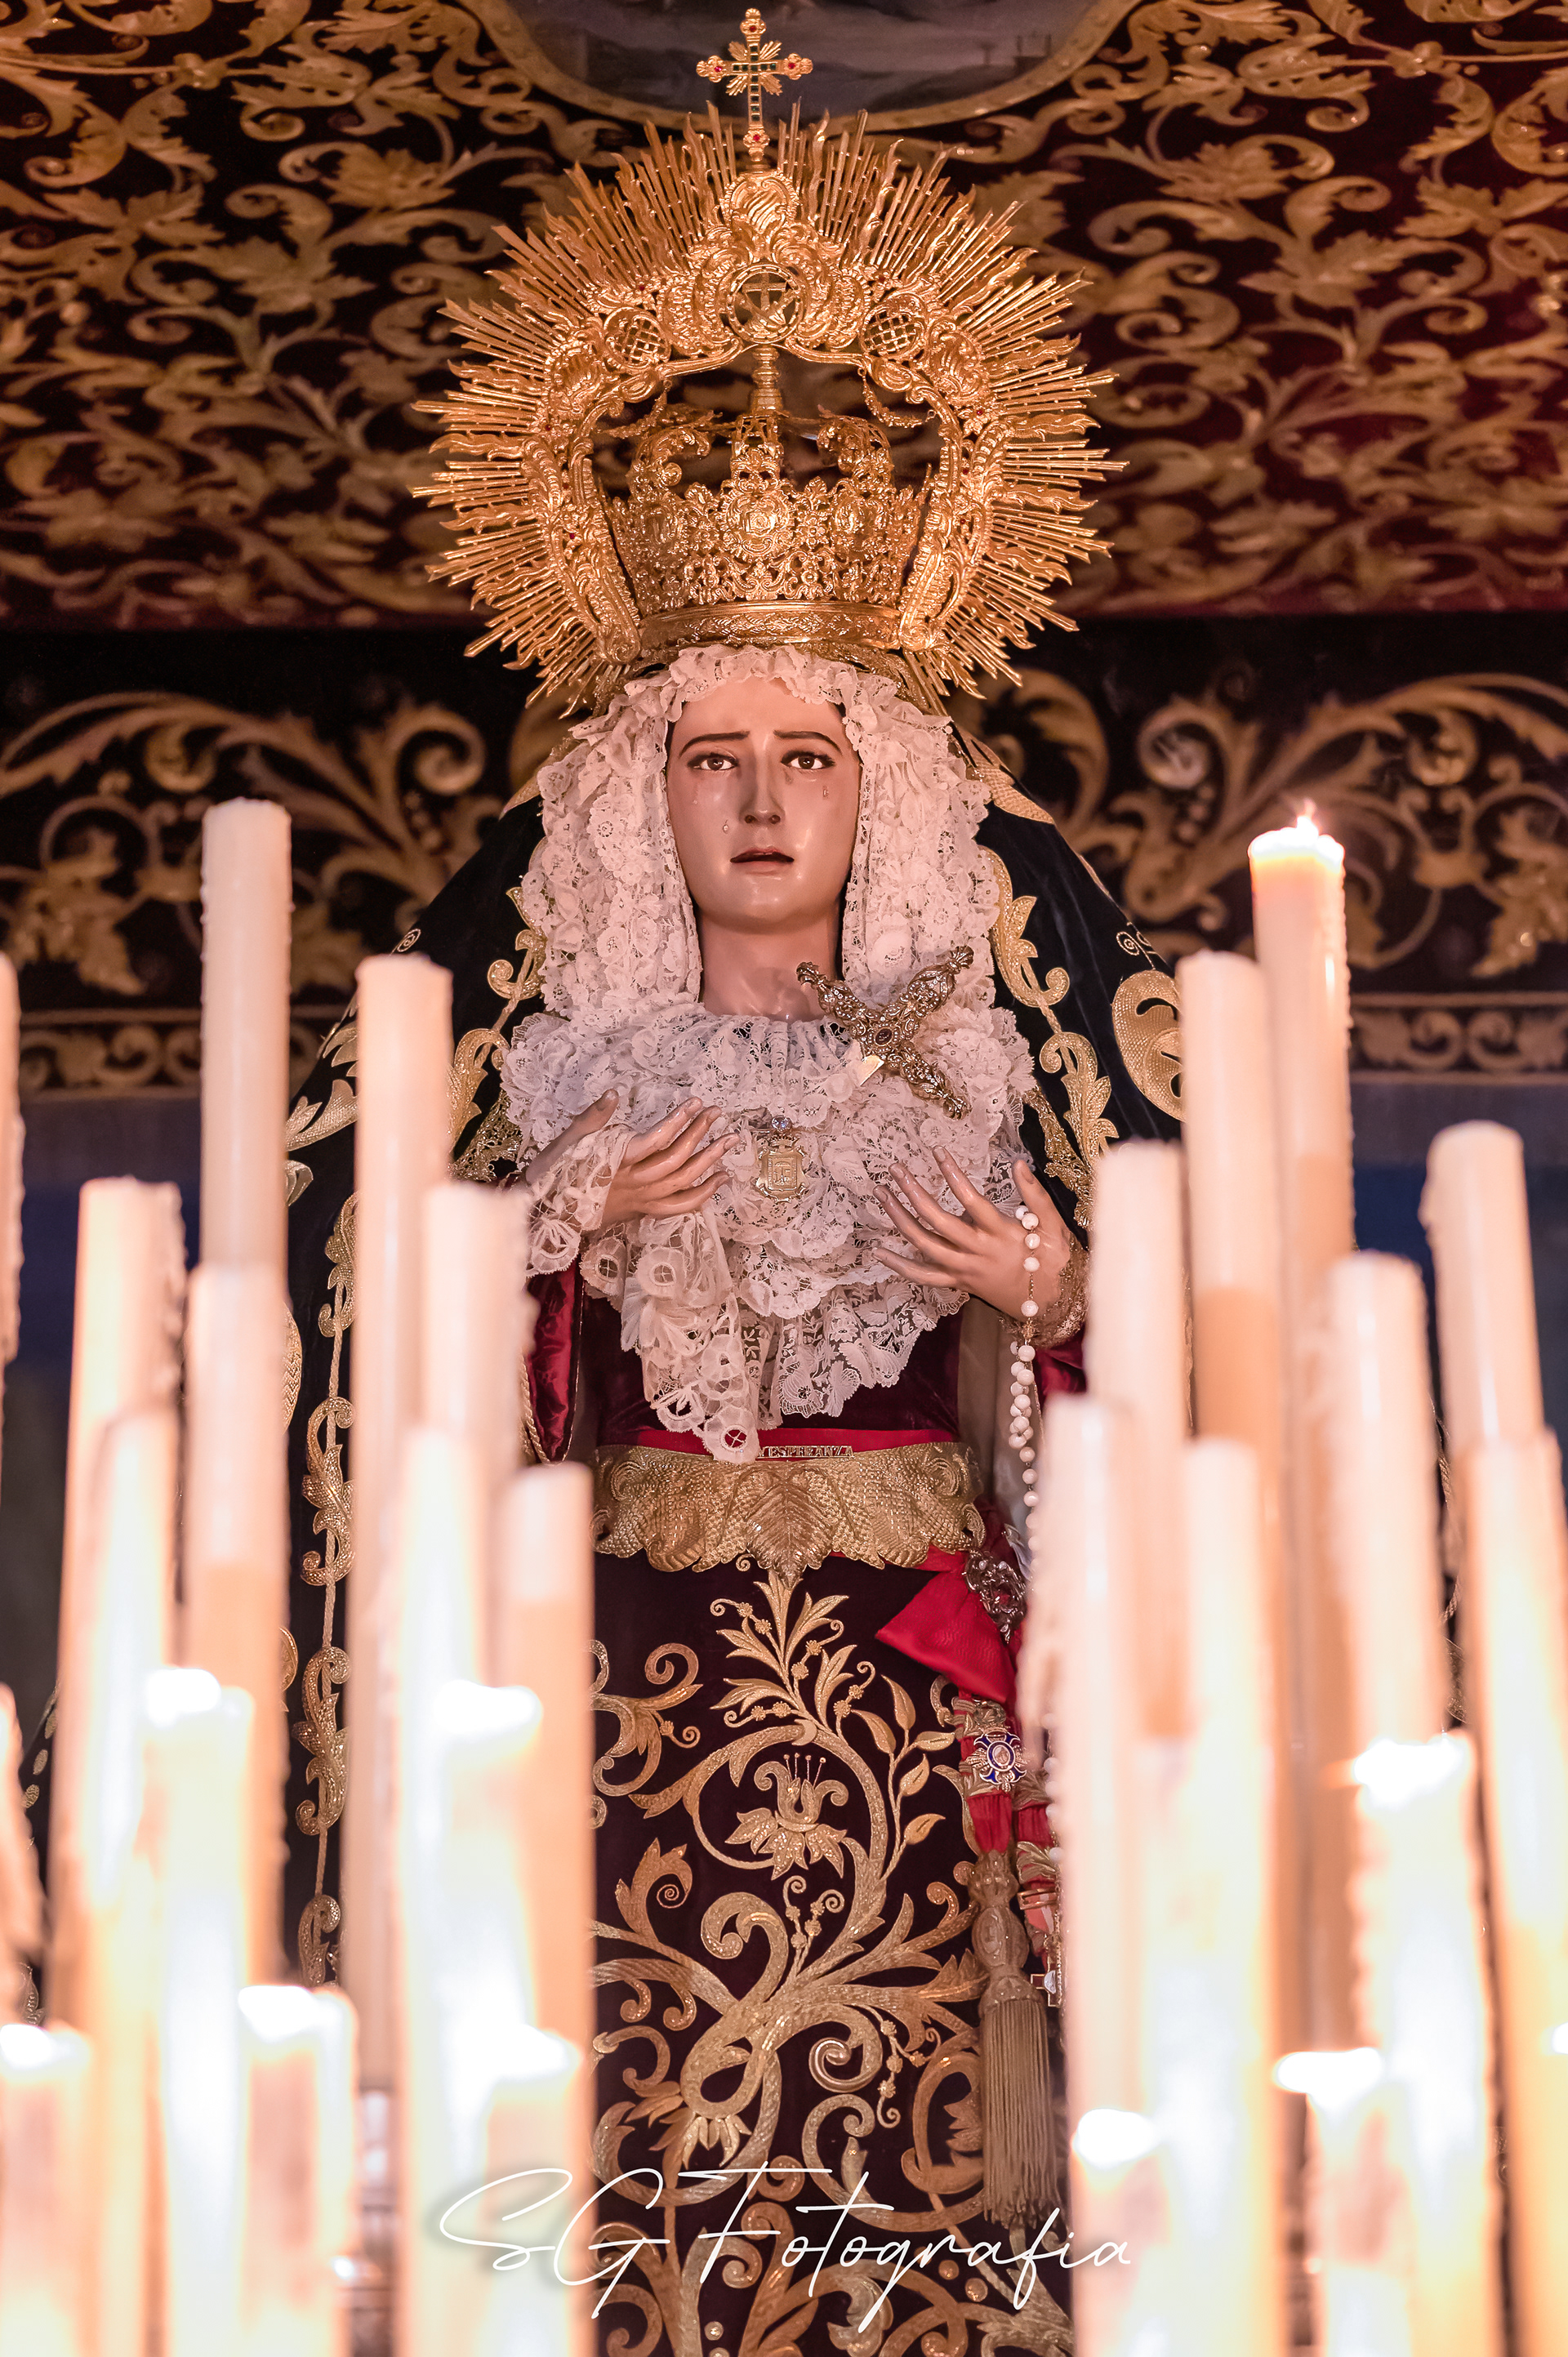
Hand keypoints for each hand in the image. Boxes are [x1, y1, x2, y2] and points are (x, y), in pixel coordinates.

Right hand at [527, 1093, 736, 1228]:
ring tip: (729, 1140)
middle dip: (700, 1133)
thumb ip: (593, 1117)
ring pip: (683, 1182)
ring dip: (709, 1160)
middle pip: (676, 1158)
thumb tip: (614, 1093)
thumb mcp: (568, 1140)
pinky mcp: (644, 1211)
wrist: (547, 1212)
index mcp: (616, 1162)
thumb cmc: (555, 1172)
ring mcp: (641, 1200)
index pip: (655, 1139)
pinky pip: (680, 1207)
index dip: (678, 1119)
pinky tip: (721, 1179)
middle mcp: (633, 1183)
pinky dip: (703, 1194)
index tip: (695, 1101)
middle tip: (717, 1113)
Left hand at [874, 1151, 1073, 1322]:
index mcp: (1000, 1234)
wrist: (1049, 1304)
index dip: (953, 1175)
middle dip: (913, 1192)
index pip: (971, 1200)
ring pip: (924, 1245)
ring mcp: (964, 1269)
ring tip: (882, 1194)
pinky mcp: (958, 1282)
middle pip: (937, 1221)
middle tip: (895, 1169)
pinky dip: (900, 1265)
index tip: (938, 1152)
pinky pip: (924, 1276)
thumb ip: (1036, 1195)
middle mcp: (977, 1252)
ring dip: (899, 1219)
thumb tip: (1019, 1164)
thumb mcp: (1053, 1226)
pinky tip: (879, 1251)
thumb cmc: (1052, 1261)